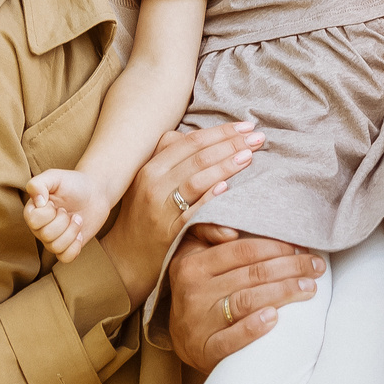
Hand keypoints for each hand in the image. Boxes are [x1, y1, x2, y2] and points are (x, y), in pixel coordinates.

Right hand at [23, 169, 107, 262]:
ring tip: (77, 218)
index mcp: (33, 211)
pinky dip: (75, 247)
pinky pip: (65, 258)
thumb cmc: (74, 183)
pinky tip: (80, 234)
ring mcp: (53, 239)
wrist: (95, 193)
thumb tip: (37, 202)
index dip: (49, 213)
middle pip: (46, 235)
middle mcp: (39, 228)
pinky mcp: (67, 247)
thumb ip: (39, 183)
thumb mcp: (55, 176)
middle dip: (64, 221)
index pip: (34, 221)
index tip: (56, 203)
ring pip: (56, 247)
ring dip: (72, 231)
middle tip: (69, 210)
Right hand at [103, 122, 260, 302]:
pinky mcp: (167, 232)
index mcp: (151, 167)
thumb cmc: (143, 216)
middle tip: (258, 137)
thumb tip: (201, 136)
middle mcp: (153, 183)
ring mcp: (159, 208)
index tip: (247, 125)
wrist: (124, 258)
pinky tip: (227, 188)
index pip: (191, 141)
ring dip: (226, 166)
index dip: (221, 131)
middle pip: (198, 157)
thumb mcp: (149, 182)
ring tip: (249, 156)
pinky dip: (209, 199)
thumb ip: (171, 157)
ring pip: (196, 180)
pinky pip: (192, 213)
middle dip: (231, 144)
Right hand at [166, 223, 324, 373]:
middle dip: (290, 268)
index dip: (276, 246)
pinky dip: (254, 327)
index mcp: (191, 264)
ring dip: (282, 292)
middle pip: (251, 274)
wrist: (183, 340)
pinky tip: (275, 317)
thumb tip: (233, 228)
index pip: (241, 251)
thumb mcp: (195, 256)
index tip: (301, 247)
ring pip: (246, 301)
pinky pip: (231, 338)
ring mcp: (198, 322)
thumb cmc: (200, 290)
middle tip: (316, 266)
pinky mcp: (205, 349)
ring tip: (309, 288)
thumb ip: (209, 231)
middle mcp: (193, 291)